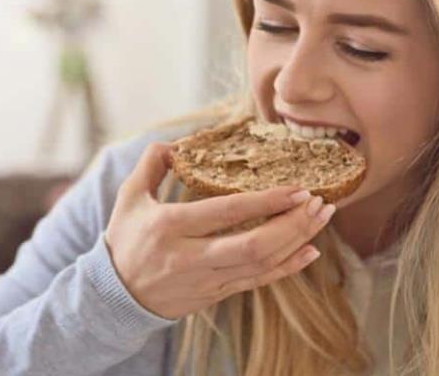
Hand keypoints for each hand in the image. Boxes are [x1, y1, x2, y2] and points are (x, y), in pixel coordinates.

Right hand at [104, 142, 334, 319]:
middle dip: (293, 224)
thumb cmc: (125, 239)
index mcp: (169, 226)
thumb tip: (176, 143)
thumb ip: (151, 164)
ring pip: (261, 265)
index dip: (266, 201)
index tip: (296, 188)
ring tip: (321, 219)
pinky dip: (287, 268)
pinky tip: (310, 252)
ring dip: (297, 241)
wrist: (117, 295)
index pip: (226, 212)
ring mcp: (205, 280)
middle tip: (319, 203)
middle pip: (253, 246)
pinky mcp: (214, 295)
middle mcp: (190, 257)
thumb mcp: (129, 197)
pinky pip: (257, 283)